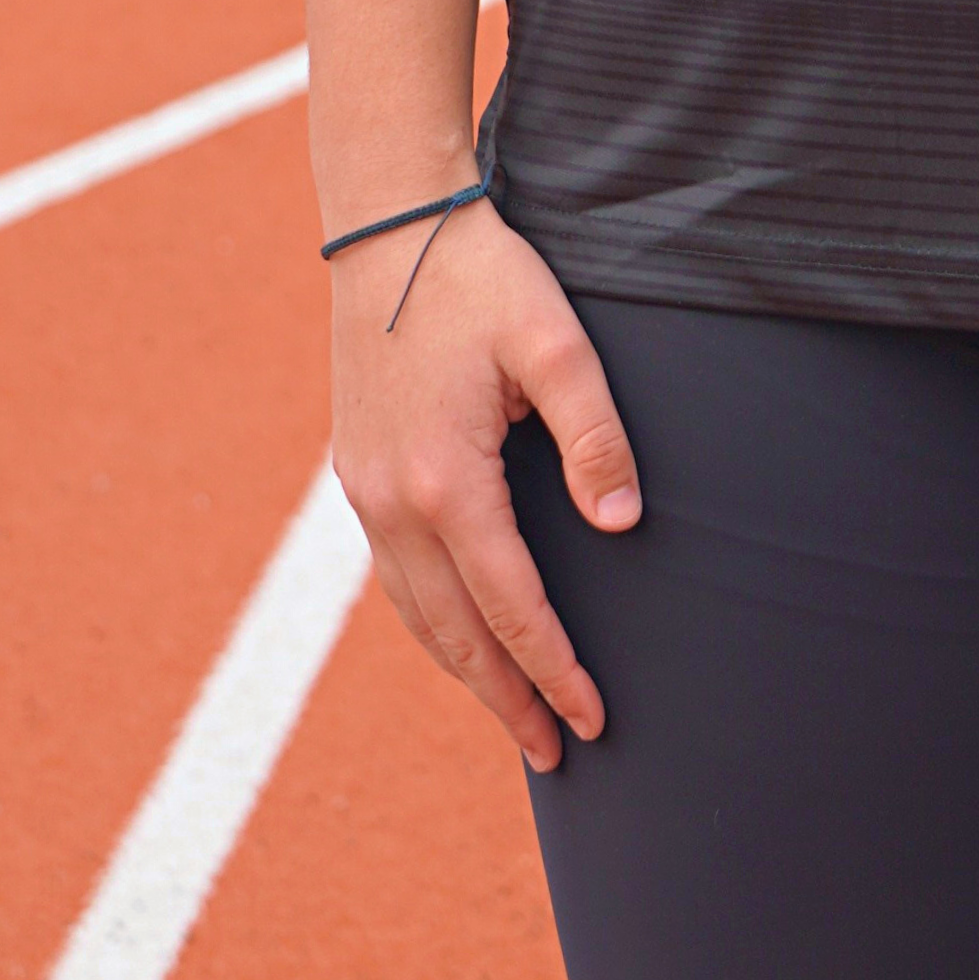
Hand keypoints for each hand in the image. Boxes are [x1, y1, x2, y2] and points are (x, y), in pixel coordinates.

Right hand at [330, 197, 640, 769]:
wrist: (389, 224)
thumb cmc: (483, 274)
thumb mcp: (557, 340)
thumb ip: (595, 435)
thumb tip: (622, 526)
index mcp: (446, 482)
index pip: (512, 608)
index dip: (557, 669)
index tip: (595, 719)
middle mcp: (393, 503)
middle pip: (456, 635)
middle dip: (508, 700)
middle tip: (555, 755)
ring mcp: (365, 491)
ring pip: (416, 615)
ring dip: (465, 671)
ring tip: (512, 714)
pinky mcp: (357, 471)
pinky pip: (394, 577)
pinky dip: (430, 622)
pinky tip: (458, 633)